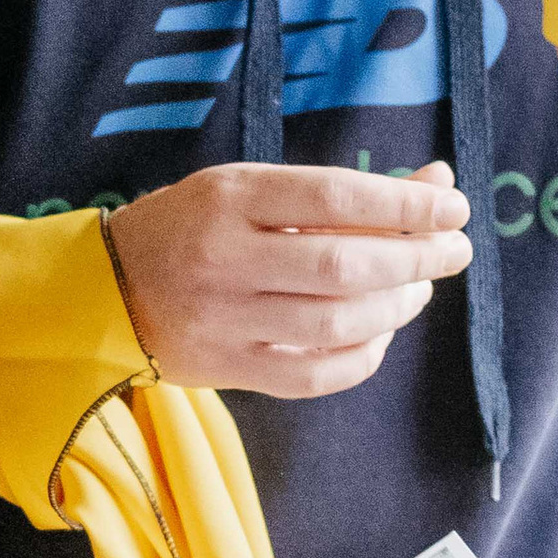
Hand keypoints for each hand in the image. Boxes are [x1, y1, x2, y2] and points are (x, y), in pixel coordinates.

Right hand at [108, 159, 471, 395]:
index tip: (452, 204)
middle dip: (416, 258)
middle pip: (343, 266)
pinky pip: (315, 375)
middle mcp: (225, 259)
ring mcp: (225, 321)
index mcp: (229, 199)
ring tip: (418, 289)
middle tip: (453, 250)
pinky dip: (363, 356)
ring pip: (336, 323)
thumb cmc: (191, 227)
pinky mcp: (227, 370)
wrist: (104, 291)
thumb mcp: (249, 188)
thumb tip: (437, 182)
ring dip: (397, 307)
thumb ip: (337, 192)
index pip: (336, 196)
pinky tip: (380, 333)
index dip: (406, 202)